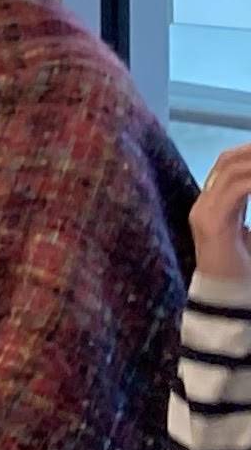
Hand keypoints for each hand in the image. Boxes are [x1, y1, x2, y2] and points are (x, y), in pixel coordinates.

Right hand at [199, 145, 250, 288]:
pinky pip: (237, 189)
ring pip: (232, 170)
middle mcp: (204, 203)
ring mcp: (204, 212)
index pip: (228, 163)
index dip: (250, 151)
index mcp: (213, 204)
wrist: (228, 298)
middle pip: (228, 160)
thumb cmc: (244, 269)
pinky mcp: (211, 222)